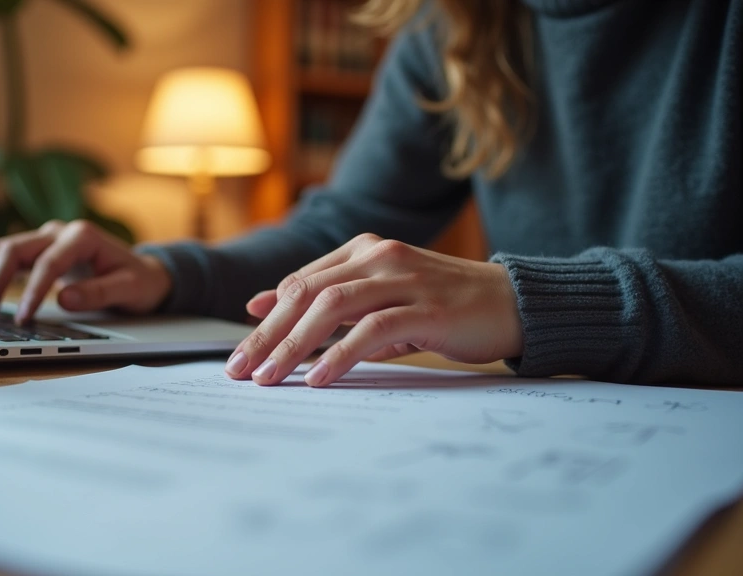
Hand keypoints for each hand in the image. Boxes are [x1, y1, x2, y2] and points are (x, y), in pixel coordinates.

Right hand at [0, 220, 171, 323]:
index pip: (48, 262)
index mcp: (81, 235)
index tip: (22, 318)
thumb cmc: (138, 281)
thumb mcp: (129, 289)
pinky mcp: (35, 252)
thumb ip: (98, 293)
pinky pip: (1, 261)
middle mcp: (57, 232)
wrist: (144, 273)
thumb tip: (63, 299)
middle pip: (11, 249)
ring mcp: (44, 239)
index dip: (32, 291)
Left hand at [223, 233, 522, 386]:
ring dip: (293, 346)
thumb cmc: (441, 305)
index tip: (241, 354)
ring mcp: (403, 278)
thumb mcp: (380, 297)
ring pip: (331, 307)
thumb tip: (266, 305)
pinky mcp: (427, 307)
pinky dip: (340, 354)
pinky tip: (319, 378)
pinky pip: (372, 329)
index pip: (299, 283)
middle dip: (268, 336)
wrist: (512, 303)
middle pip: (306, 294)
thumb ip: (330, 300)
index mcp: (363, 250)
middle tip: (241, 371)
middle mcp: (378, 256)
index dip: (266, 319)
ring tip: (270, 379)